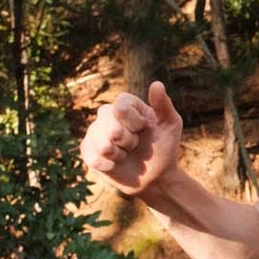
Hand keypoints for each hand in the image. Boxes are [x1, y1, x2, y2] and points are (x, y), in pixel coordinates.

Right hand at [79, 81, 182, 196]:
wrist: (155, 175)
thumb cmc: (163, 147)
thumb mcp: (170, 125)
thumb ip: (163, 105)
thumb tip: (157, 84)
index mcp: (125, 104)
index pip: (121, 107)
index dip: (135, 123)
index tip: (145, 128)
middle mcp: (106, 114)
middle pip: (111, 128)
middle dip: (129, 142)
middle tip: (135, 144)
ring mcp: (95, 131)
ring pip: (103, 145)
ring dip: (120, 154)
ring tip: (126, 153)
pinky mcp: (88, 150)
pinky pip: (94, 158)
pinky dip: (109, 165)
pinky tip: (115, 164)